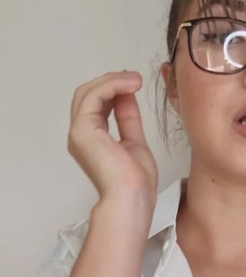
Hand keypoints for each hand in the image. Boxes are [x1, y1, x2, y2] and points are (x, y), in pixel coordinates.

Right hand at [67, 71, 158, 203]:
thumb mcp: (134, 142)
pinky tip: (130, 84)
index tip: (133, 84)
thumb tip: (127, 95)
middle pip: (88, 95)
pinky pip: (94, 96)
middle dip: (111, 82)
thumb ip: (128, 119)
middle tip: (134, 78)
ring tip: (135, 79)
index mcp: (91, 140)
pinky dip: (112, 85)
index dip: (113, 91)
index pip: (96, 105)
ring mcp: (79, 132)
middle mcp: (80, 134)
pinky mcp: (83, 129)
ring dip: (113, 80)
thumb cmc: (136, 181)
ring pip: (88, 92)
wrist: (132, 197)